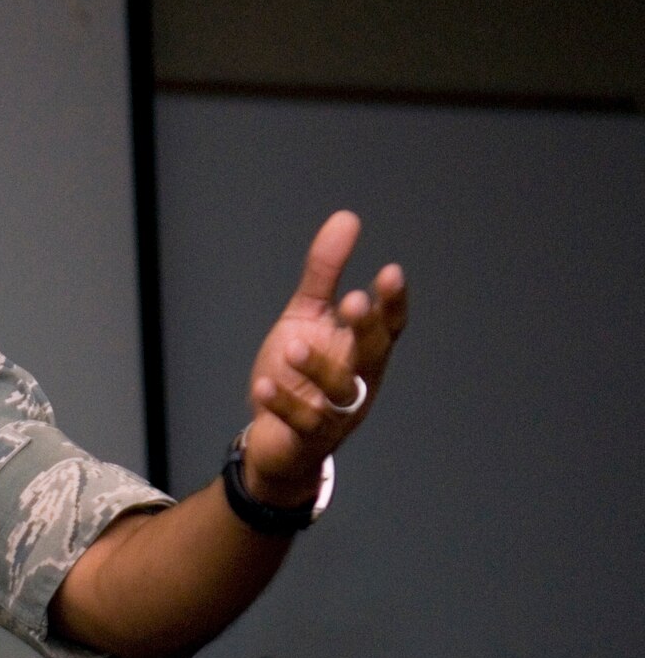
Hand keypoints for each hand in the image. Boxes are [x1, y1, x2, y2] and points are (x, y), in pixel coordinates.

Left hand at [243, 211, 407, 503]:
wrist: (275, 438)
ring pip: (339, 392)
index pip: (389, 324)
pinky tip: (264, 385)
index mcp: (362, 350)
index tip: (390, 271)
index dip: (393, 302)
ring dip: (319, 368)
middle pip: (373, 354)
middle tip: (354, 301)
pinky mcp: (308, 437)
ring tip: (292, 346)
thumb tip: (347, 218)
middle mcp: (358, 381)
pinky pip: (302, 422)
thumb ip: (325, 273)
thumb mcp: (307, 316)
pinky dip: (284, 404)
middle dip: (367, 329)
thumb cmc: (297, 374)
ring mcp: (335, 412)